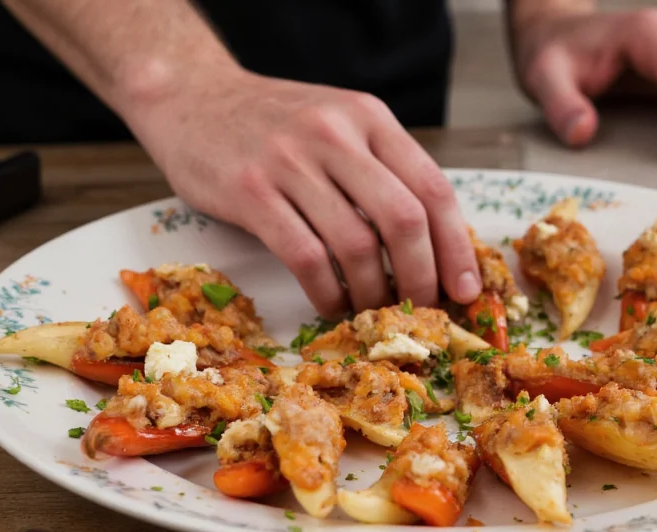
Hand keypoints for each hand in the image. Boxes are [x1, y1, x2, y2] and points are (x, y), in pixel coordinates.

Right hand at [125, 67, 481, 317]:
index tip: (466, 287)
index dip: (457, 246)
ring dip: (373, 292)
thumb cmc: (273, 123)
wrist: (191, 95)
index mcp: (369, 118)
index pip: (433, 187)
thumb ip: (381, 170)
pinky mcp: (251, 191)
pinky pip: (306, 257)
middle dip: (422, 277)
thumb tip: (431, 246)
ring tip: (374, 311)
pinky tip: (332, 304)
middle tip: (421, 309)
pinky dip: (327, 293)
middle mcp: (336, 134)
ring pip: (357, 245)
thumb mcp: (339, 124)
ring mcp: (291, 161)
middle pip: (404, 219)